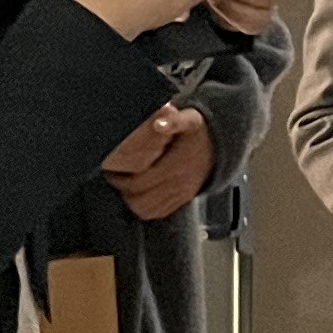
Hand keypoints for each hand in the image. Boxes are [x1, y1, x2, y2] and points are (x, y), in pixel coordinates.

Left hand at [102, 103, 214, 221]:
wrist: (220, 144)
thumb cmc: (200, 132)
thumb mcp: (190, 120)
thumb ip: (174, 121)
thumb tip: (159, 124)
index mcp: (176, 167)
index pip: (140, 182)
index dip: (120, 179)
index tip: (111, 170)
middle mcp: (178, 185)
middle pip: (140, 201)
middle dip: (124, 192)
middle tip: (115, 178)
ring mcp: (181, 195)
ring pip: (148, 210)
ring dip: (133, 201)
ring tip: (126, 187)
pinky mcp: (183, 200)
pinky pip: (159, 212)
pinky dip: (146, 208)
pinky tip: (140, 195)